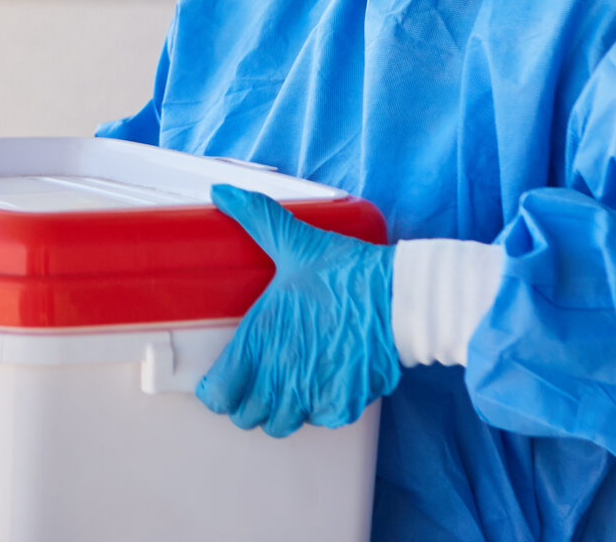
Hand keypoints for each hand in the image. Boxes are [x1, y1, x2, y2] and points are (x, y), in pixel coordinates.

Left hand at [196, 183, 400, 436]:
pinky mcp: (344, 404)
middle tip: (258, 377)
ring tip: (290, 381)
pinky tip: (324, 381)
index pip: (218, 396)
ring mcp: (313, 396)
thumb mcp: (295, 241)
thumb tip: (221, 192)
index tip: (221, 378)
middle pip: (247, 417)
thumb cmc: (344, 271)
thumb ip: (256, 219)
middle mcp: (280, 377)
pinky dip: (320, 407)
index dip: (216, 390)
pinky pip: (321, 420)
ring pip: (283, 424)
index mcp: (259, 343)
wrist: (399, 297)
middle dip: (248, 401)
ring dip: (283, 407)